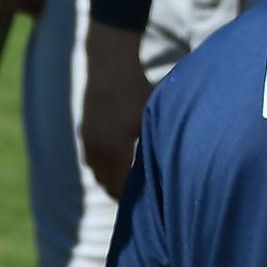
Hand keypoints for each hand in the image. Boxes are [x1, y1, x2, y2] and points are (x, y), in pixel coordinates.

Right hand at [81, 22, 151, 198]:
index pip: (121, 189)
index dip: (135, 200)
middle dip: (124, 195)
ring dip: (112, 180)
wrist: (109, 61)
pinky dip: (104, 166)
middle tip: (145, 200)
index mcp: (115, 149)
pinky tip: (120, 162)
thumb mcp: (153, 115)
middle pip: (107, 185)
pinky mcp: (84, 131)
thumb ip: (161, 142)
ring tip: (132, 184)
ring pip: (97, 174)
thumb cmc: (138, 87)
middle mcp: (97, 149)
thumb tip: (182, 165)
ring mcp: (88, 140)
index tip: (152, 205)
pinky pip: (92, 160)